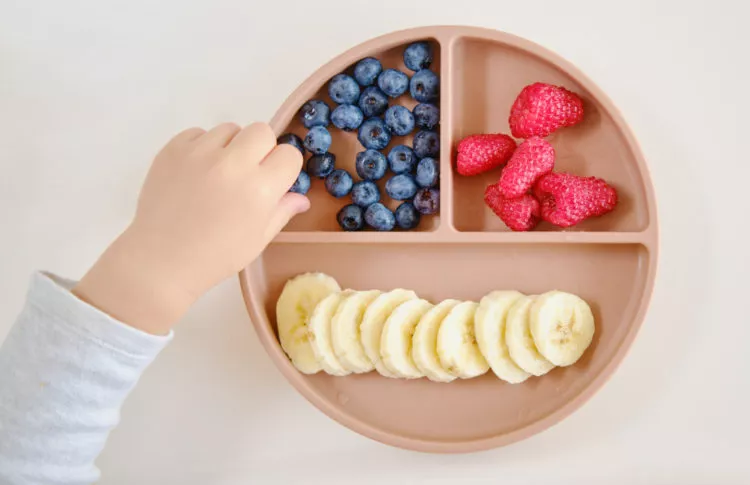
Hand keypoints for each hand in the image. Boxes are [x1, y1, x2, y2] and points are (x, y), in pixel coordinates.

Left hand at [73, 122, 306, 334]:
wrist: (161, 261)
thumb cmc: (216, 256)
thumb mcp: (258, 239)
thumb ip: (282, 211)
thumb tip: (301, 197)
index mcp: (259, 189)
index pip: (289, 154)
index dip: (284, 167)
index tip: (273, 180)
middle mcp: (232, 164)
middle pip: (261, 131)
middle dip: (261, 149)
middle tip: (247, 172)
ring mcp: (200, 153)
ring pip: (229, 129)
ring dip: (230, 147)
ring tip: (218, 174)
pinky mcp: (173, 149)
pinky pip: (198, 133)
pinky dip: (202, 148)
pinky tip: (196, 173)